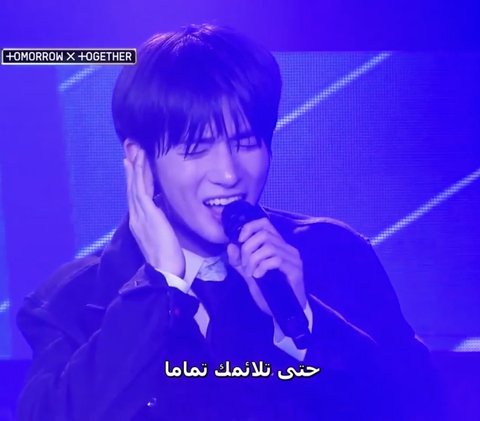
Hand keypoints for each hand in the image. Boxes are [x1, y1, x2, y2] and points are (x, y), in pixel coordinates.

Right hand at [123, 148, 184, 277]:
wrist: (163, 271)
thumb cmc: (166, 258)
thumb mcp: (161, 236)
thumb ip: (158, 223)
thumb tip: (160, 212)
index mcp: (138, 222)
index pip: (135, 196)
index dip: (133, 178)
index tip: (132, 163)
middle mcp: (136, 216)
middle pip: (131, 187)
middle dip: (131, 167)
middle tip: (130, 149)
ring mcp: (139, 215)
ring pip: (135, 185)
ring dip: (134, 166)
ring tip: (134, 150)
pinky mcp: (147, 214)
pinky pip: (142, 189)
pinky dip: (140, 175)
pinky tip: (140, 162)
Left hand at [226, 217, 305, 315]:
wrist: (284, 313)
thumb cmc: (270, 293)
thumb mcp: (249, 275)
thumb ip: (239, 261)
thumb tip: (230, 245)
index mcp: (278, 245)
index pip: (264, 223)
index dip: (249, 227)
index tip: (239, 241)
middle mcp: (287, 248)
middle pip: (264, 234)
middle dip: (248, 249)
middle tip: (244, 265)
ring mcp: (293, 258)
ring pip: (268, 246)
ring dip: (253, 260)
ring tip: (251, 273)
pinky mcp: (295, 270)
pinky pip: (276, 260)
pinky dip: (262, 267)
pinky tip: (259, 276)